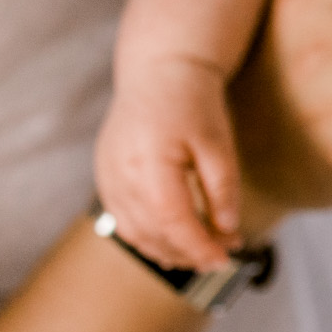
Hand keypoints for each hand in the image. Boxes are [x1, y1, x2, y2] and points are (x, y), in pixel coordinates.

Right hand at [96, 56, 243, 269]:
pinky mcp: (103, 179)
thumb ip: (223, 189)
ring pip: (134, 233)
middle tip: (224, 254)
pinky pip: (121, 221)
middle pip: (152, 233)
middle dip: (189, 252)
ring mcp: (106, 178)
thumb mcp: (219, 144)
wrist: (158, 73)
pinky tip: (173, 242)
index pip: (172, 221)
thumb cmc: (193, 104)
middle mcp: (119, 174)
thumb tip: (228, 231)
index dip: (199, 246)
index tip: (226, 259)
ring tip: (202, 251)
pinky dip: (147, 238)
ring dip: (168, 250)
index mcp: (149, 162)